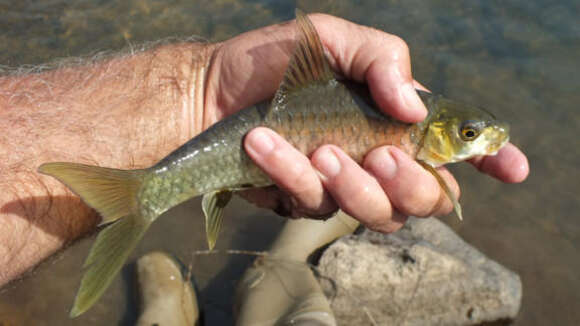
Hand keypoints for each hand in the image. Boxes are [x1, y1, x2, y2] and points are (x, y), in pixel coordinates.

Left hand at [204, 14, 528, 231]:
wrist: (211, 91)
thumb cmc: (275, 63)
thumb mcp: (333, 39)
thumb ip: (383, 59)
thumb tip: (414, 108)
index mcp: (394, 118)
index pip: (453, 147)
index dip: (489, 159)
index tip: (511, 166)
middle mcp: (377, 156)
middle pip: (427, 198)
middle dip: (412, 185)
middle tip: (382, 154)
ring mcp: (343, 184)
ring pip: (377, 213)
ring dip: (353, 185)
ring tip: (319, 150)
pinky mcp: (305, 201)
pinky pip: (315, 206)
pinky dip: (293, 175)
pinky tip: (267, 146)